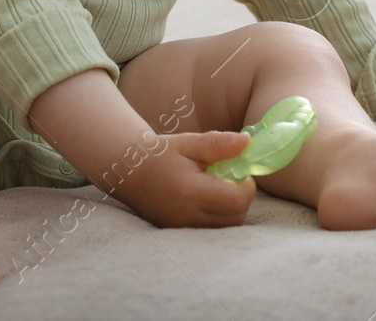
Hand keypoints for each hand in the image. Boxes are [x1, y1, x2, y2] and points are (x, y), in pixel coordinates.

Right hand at [107, 130, 256, 228]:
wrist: (128, 172)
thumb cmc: (159, 154)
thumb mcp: (189, 143)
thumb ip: (218, 144)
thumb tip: (247, 142)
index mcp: (191, 192)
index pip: (237, 200)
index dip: (246, 185)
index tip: (238, 169)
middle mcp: (188, 216)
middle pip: (236, 217)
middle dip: (240, 197)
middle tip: (228, 176)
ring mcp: (184, 228)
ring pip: (226, 227)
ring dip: (231, 208)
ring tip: (216, 187)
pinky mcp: (181, 233)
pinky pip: (212, 230)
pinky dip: (217, 216)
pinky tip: (206, 198)